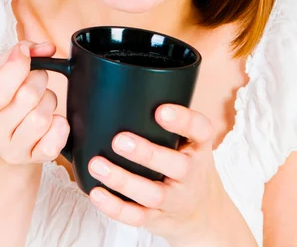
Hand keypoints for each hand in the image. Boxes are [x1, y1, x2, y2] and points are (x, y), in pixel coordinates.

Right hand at [0, 41, 69, 164]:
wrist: (2, 133)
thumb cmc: (2, 95)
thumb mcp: (1, 69)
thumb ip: (23, 51)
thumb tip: (46, 48)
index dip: (18, 67)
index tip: (24, 53)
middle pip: (28, 97)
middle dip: (39, 79)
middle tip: (34, 79)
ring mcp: (10, 151)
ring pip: (42, 117)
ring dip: (49, 101)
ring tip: (39, 101)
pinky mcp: (31, 160)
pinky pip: (55, 141)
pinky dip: (60, 125)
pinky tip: (50, 120)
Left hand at [88, 104, 226, 244]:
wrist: (203, 213)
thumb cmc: (185, 160)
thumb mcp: (188, 138)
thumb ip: (165, 116)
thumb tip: (118, 81)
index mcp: (199, 146)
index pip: (200, 129)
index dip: (183, 120)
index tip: (161, 110)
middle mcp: (191, 172)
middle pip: (176, 165)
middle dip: (147, 153)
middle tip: (119, 139)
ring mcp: (176, 198)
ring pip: (153, 194)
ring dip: (123, 180)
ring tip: (97, 164)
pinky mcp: (158, 219)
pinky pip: (137, 217)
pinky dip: (116, 207)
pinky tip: (96, 193)